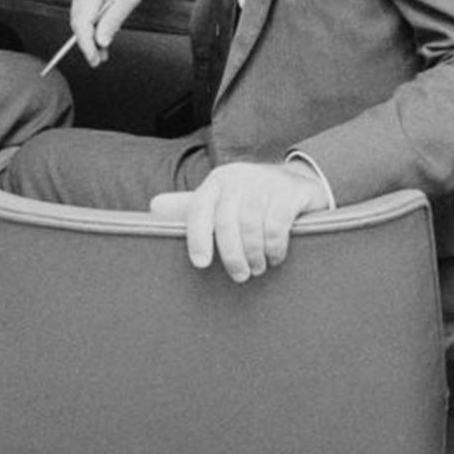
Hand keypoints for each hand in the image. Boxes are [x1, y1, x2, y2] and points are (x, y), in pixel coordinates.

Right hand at [68, 0, 151, 65]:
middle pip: (78, 22)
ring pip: (81, 19)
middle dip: (88, 43)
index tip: (94, 59)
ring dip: (91, 36)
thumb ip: (113, 21)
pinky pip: (85, 12)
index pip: (81, 22)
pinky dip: (93, 25)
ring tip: (103, 53)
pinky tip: (101, 38)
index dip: (86, 44)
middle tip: (100, 60)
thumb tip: (101, 42)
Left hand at [150, 161, 328, 281]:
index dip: (197, 238)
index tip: (201, 264)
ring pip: (251, 225)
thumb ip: (191, 206)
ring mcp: (265, 182)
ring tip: (258, 268)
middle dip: (231, 255)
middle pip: (226, 222)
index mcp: (217, 182)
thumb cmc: (252, 198)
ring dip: (254, 254)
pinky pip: (276, 225)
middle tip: (240, 276)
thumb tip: (154, 206)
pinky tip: (276, 257)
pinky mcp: (290, 191)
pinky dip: (274, 248)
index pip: (198, 209)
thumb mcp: (222, 199)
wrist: (299, 181)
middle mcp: (238, 178)